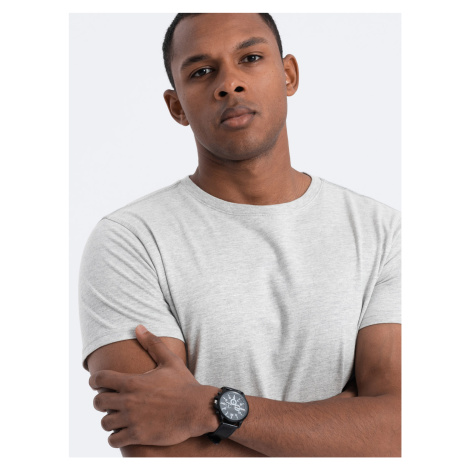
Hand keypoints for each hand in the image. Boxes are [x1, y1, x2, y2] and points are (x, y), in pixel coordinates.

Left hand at [89, 325, 211, 447]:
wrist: (198, 409)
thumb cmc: (184, 385)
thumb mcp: (170, 361)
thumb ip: (152, 344)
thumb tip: (139, 327)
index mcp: (133, 382)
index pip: (100, 379)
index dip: (95, 380)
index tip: (97, 383)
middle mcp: (128, 400)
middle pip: (98, 402)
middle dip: (101, 400)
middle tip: (110, 401)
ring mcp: (132, 419)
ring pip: (105, 423)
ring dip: (109, 420)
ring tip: (118, 417)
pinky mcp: (138, 435)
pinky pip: (114, 440)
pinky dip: (116, 437)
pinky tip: (123, 432)